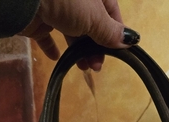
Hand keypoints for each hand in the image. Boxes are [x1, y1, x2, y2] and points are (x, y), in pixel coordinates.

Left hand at [19, 0, 139, 70]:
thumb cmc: (66, 1)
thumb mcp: (95, 18)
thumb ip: (111, 31)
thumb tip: (130, 41)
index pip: (111, 11)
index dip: (115, 32)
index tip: (117, 52)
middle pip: (91, 24)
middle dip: (96, 46)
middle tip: (97, 66)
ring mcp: (56, 7)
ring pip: (72, 31)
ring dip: (79, 51)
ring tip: (83, 67)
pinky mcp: (39, 18)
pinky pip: (48, 35)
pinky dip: (53, 47)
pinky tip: (58, 57)